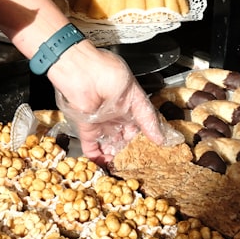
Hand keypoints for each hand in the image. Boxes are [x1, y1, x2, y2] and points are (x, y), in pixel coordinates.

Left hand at [48, 43, 174, 164]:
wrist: (79, 69)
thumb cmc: (106, 72)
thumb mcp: (134, 94)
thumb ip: (147, 117)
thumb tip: (159, 137)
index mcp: (129, 104)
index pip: (140, 127)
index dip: (145, 141)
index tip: (152, 154)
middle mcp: (115, 114)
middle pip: (124, 138)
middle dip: (129, 152)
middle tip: (136, 166)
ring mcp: (100, 122)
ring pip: (109, 144)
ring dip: (115, 157)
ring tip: (122, 169)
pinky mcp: (86, 127)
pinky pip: (91, 145)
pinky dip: (96, 156)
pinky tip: (103, 167)